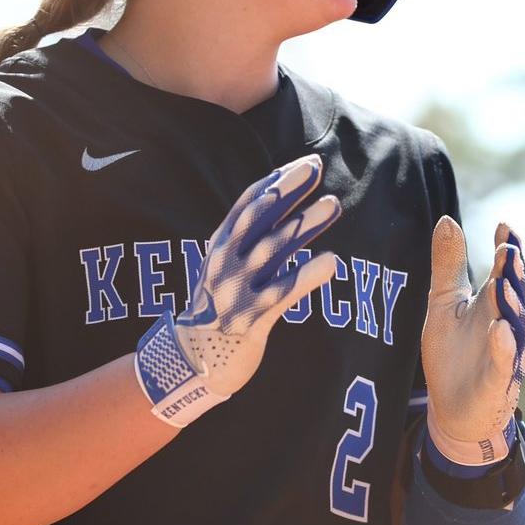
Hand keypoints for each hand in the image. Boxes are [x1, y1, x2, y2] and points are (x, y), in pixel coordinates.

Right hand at [136, 153, 342, 424]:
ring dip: (304, 225)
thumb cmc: (218, 307)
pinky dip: (307, 276)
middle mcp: (225, 264)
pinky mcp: (251, 319)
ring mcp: (237, 291)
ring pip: (273, 250)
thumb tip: (281, 204)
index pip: (247, 205)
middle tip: (316, 167)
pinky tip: (331, 262)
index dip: (275, 182)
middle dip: (288, 191)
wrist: (191, 359)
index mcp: (219, 247)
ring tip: (333, 205)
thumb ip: (249, 240)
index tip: (303, 165)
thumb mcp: (225, 267)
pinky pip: (283, 294)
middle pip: (259, 218)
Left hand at [421, 217, 524, 464]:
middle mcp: (505, 325)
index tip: (505, 227)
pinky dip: (504, 348)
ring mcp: (504, 354)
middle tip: (509, 250)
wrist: (450, 408)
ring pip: (514, 327)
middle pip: (514, 296)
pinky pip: (503, 364)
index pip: (504, 272)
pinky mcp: (497, 383)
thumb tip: (447, 219)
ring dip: (511, 307)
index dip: (507, 250)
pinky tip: (501, 330)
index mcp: (493, 304)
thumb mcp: (444, 303)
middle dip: (513, 275)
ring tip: (504, 285)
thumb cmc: (451, 353)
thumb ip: (448, 265)